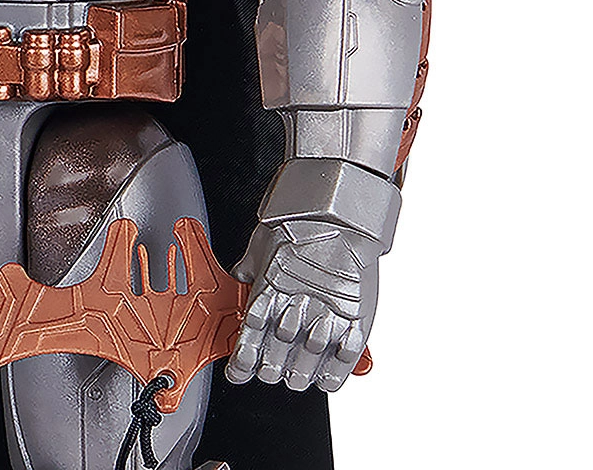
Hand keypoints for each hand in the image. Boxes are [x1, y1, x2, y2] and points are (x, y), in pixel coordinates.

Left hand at [225, 219, 378, 392]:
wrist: (336, 213)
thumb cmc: (297, 222)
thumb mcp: (261, 244)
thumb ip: (250, 267)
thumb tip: (240, 275)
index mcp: (266, 294)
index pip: (247, 342)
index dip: (241, 364)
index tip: (238, 372)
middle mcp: (293, 310)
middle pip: (275, 360)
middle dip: (269, 370)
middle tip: (271, 370)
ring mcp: (325, 317)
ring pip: (306, 366)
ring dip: (298, 377)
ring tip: (295, 378)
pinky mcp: (354, 320)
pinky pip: (342, 360)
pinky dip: (332, 375)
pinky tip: (325, 380)